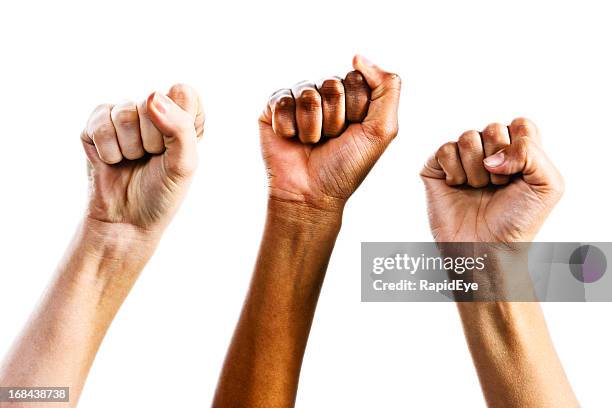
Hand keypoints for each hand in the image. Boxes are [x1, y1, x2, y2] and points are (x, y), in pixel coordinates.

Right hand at [81, 84, 203, 231]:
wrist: (127, 222)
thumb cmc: (161, 193)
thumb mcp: (184, 163)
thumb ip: (180, 127)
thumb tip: (152, 96)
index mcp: (182, 118)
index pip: (184, 93)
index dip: (180, 120)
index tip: (176, 148)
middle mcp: (153, 112)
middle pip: (152, 101)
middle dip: (153, 140)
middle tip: (151, 159)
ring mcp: (123, 116)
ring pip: (125, 113)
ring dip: (130, 147)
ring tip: (132, 162)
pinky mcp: (95, 126)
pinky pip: (101, 122)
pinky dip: (109, 150)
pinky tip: (113, 161)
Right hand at [259, 55, 400, 211]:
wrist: (311, 194)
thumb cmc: (347, 166)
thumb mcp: (383, 129)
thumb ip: (387, 87)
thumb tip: (357, 56)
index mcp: (351, 96)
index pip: (356, 79)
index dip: (356, 110)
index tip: (353, 133)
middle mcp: (324, 95)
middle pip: (331, 85)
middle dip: (334, 119)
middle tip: (331, 141)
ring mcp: (298, 100)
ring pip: (307, 94)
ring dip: (312, 127)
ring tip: (311, 143)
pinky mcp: (273, 108)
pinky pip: (282, 100)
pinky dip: (289, 127)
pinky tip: (291, 140)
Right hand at [421, 118, 563, 242]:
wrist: (486, 248)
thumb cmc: (518, 221)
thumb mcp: (548, 185)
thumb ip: (532, 151)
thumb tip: (490, 156)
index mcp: (516, 152)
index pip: (520, 125)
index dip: (520, 148)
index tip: (520, 175)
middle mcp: (488, 152)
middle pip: (493, 129)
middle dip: (499, 161)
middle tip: (498, 186)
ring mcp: (461, 159)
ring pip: (468, 137)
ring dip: (476, 170)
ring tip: (478, 189)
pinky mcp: (437, 168)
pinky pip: (445, 150)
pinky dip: (454, 172)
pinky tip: (457, 188)